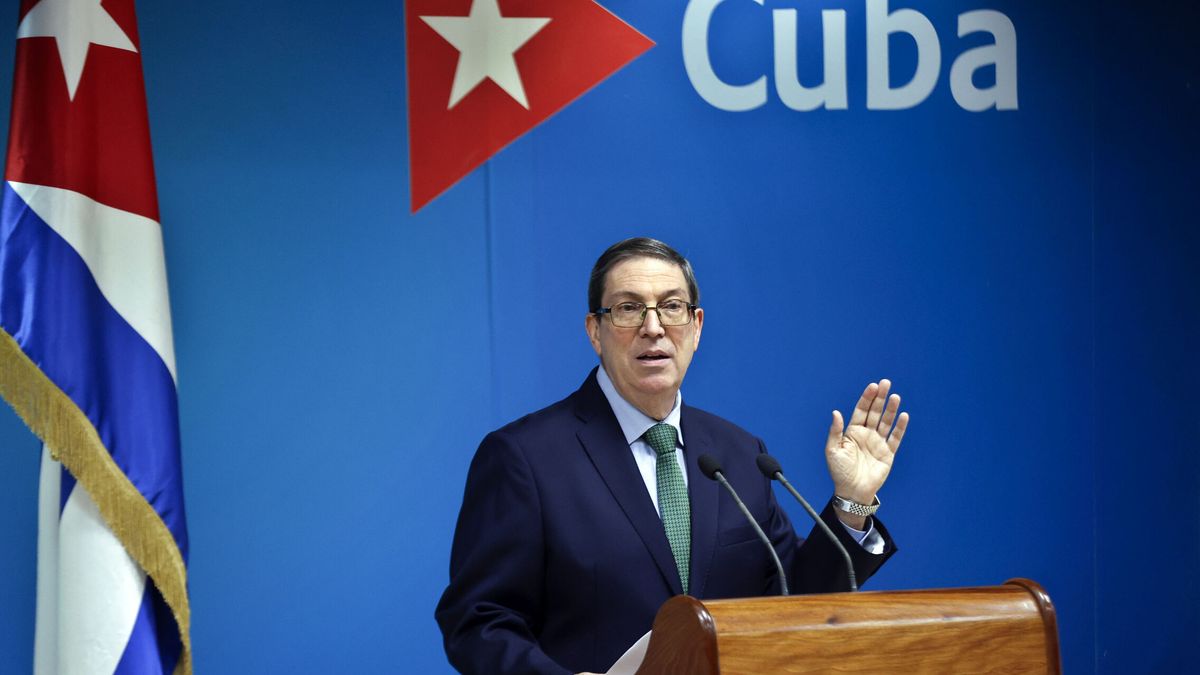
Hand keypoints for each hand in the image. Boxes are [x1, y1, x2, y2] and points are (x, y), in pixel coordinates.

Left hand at [825, 379, 908, 524]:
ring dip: (891, 410)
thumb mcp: (832, 450)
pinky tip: (903, 416)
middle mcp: (866, 434)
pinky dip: (900, 428)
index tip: (872, 386)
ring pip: (886, 422)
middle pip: (875, 412)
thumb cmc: (839, 471)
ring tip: (895, 396)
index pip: (861, 411)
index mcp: (852, 432)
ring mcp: (878, 443)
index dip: (867, 398)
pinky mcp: (888, 453)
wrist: (852, 492)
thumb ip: (835, 431)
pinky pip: (895, 438)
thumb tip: (836, 412)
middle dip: (880, 398)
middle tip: (886, 383)